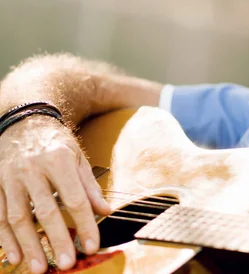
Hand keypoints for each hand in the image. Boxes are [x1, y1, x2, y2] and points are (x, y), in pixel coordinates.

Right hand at [0, 116, 110, 272]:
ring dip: (28, 246)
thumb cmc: (56, 143)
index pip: (74, 199)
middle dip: (57, 240)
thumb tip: (106, 212)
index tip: (91, 245)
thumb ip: (89, 187)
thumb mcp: (77, 158)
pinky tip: (15, 256)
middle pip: (45, 212)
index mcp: (59, 161)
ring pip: (18, 218)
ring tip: (39, 268)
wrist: (24, 122)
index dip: (85, 224)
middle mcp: (33, 170)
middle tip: (66, 263)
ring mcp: (10, 178)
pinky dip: (6, 239)